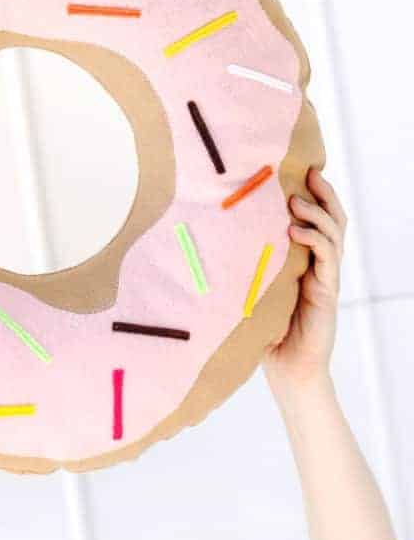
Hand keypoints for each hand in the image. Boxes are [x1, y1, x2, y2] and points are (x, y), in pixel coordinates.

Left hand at [263, 168, 346, 396]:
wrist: (285, 369)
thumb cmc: (264, 329)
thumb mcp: (251, 288)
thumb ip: (243, 264)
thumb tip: (204, 234)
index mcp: (305, 259)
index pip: (318, 218)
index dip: (314, 194)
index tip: (299, 170)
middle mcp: (320, 264)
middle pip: (333, 219)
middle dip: (324, 194)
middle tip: (309, 173)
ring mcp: (326, 277)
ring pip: (334, 233)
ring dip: (317, 212)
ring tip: (296, 200)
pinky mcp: (327, 292)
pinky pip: (327, 258)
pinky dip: (315, 239)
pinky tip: (295, 231)